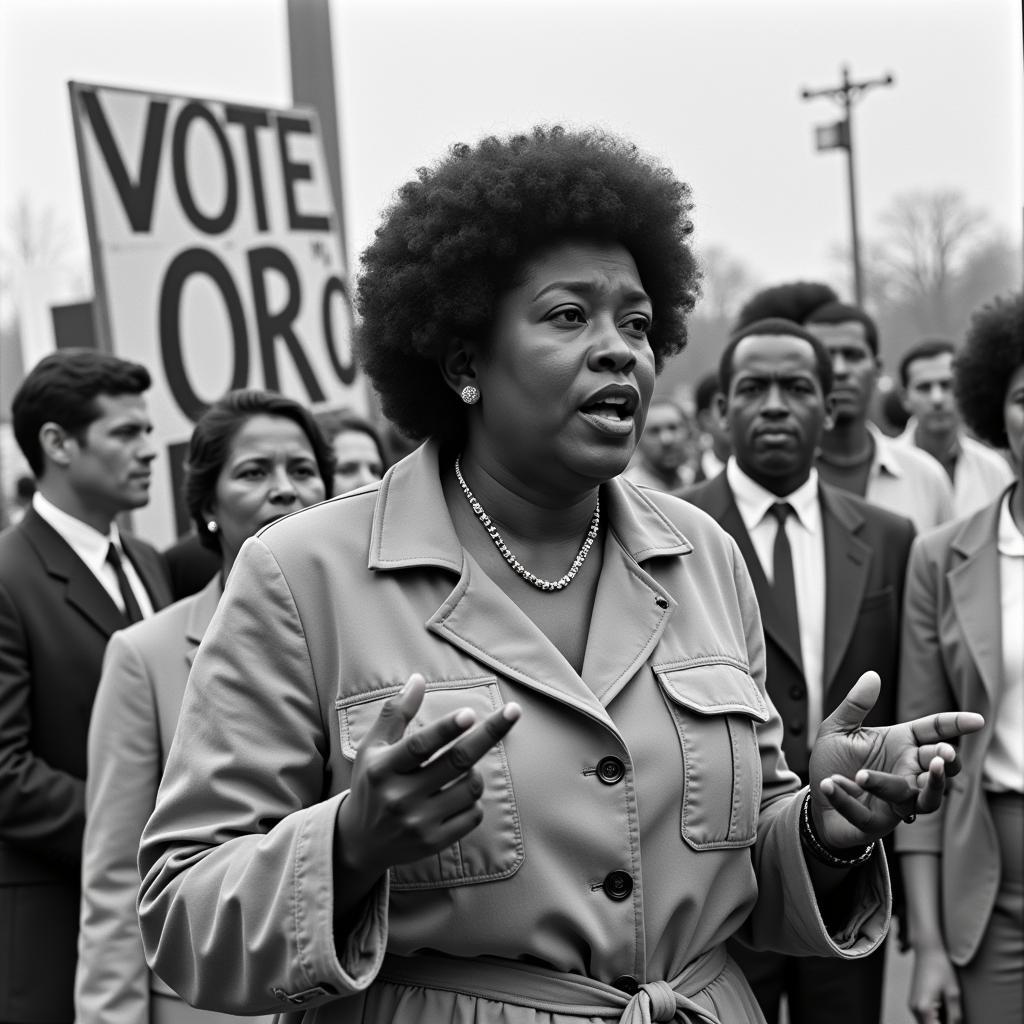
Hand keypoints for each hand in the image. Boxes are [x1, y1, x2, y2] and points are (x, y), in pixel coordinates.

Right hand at [335, 673, 520, 873]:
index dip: (446, 729)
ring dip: (476, 771)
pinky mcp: (433, 843)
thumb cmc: (371, 783)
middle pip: (456, 761)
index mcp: (382, 768)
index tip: (470, 714)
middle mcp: (399, 797)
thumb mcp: (372, 747)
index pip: (419, 745)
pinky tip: (459, 795)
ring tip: (462, 768)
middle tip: (512, 712)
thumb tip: (418, 679)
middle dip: (488, 734)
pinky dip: (474, 800)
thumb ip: (395, 713)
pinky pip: (473, 815)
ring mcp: (418, 822)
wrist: (361, 842)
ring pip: (471, 787)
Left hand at [808, 671, 983, 849]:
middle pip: (938, 768)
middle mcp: (905, 772)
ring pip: (917, 799)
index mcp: (900, 744)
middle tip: (940, 756)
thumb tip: (872, 675)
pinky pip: (867, 814)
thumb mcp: (838, 728)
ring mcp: (895, 800)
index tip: (977, 721)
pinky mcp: (874, 822)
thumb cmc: (834, 761)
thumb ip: (855, 705)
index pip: (934, 732)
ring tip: (866, 775)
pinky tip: (830, 784)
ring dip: (899, 787)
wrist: (818, 800)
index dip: (955, 726)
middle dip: (943, 763)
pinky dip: (848, 799)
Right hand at [909, 947, 960, 1023]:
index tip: (955, 1023)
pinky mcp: (914, 1002)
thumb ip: (955, 1017)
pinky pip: (924, 1019)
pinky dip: (933, 1020)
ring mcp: (912, 1006)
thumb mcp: (953, 994)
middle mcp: (914, 1009)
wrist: (927, 951)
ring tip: (949, 1014)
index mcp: (924, 1008)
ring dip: (937, 1023)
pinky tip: (943, 1011)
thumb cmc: (941, 968)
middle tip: (953, 1018)